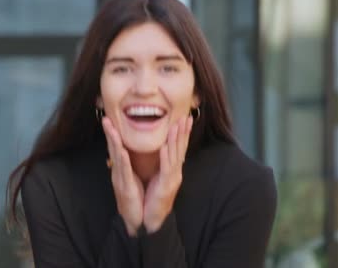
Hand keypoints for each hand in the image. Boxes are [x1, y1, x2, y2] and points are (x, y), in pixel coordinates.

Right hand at [101, 117, 144, 235]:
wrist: (136, 221)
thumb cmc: (135, 201)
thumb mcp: (131, 181)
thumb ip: (128, 168)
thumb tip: (126, 155)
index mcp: (122, 170)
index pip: (117, 148)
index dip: (113, 134)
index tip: (111, 119)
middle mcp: (119, 173)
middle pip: (113, 149)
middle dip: (109, 133)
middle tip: (106, 118)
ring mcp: (121, 180)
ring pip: (117, 157)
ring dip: (114, 141)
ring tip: (110, 127)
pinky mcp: (126, 188)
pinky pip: (125, 172)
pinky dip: (123, 161)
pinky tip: (122, 151)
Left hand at [143, 116, 192, 232]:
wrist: (151, 221)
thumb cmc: (152, 199)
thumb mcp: (158, 179)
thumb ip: (161, 165)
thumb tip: (162, 151)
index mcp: (172, 170)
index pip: (179, 148)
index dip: (183, 133)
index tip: (185, 118)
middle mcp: (175, 173)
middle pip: (180, 149)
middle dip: (183, 132)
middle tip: (186, 116)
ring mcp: (172, 180)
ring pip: (175, 156)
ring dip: (176, 140)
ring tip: (177, 125)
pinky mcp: (165, 187)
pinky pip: (166, 170)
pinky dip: (165, 157)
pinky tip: (164, 147)